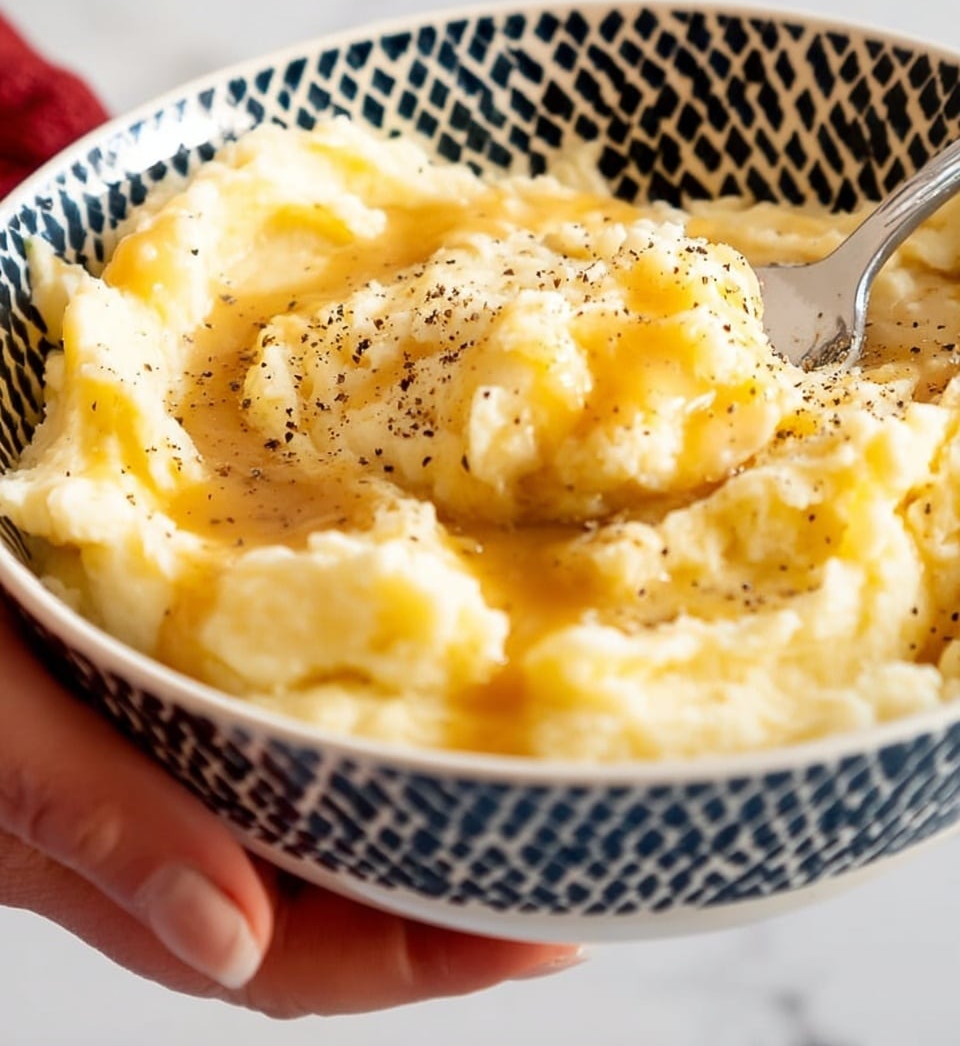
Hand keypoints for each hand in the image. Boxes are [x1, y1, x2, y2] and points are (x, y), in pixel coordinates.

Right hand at [0, 605, 580, 1016]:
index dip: (423, 960)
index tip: (541, 926)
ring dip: (421, 812)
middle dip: (453, 898)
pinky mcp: (184, 685)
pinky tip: (424, 689)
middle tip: (573, 855)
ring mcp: (177, 756)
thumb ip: (95, 821)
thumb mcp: (3, 726)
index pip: (293, 961)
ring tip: (529, 781)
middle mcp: (165, 825)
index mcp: (118, 869)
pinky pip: (295, 730)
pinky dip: (370, 725)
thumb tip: (231, 938)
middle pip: (331, 903)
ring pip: (321, 821)